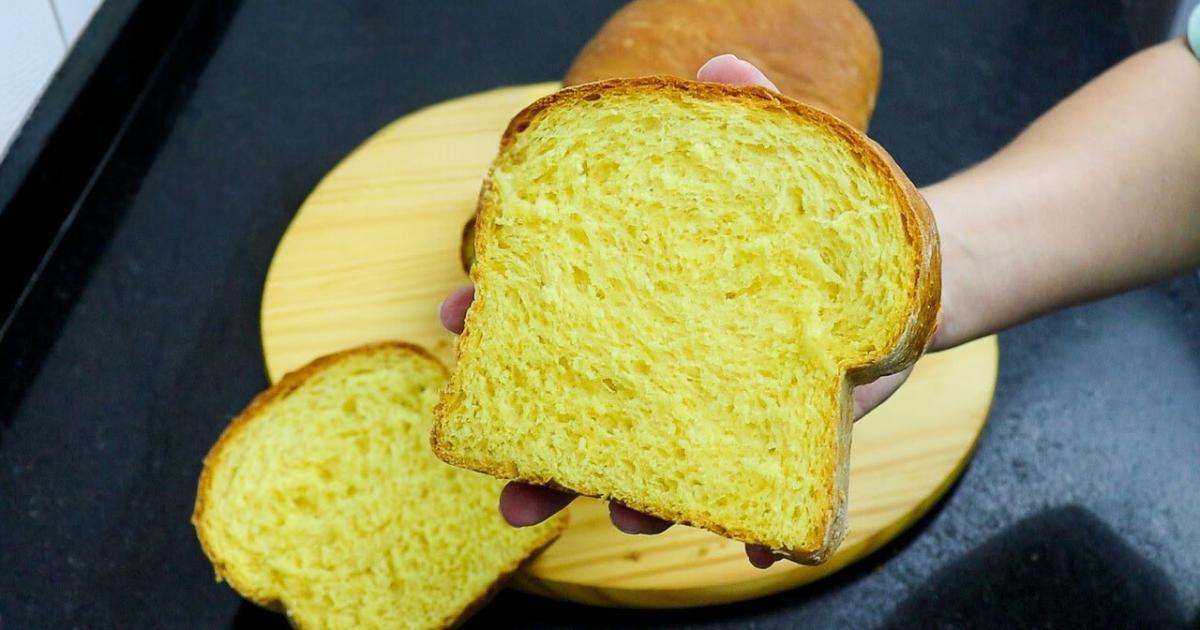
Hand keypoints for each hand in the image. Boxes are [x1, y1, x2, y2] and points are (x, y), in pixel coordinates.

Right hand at [439, 54, 933, 568]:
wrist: (918, 269)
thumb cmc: (828, 213)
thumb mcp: (786, 161)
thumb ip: (751, 112)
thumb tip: (722, 64)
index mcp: (650, 283)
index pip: (557, 298)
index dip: (502, 311)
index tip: (459, 319)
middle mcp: (670, 348)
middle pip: (587, 401)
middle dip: (542, 444)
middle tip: (508, 486)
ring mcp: (720, 396)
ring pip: (657, 457)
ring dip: (634, 495)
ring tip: (629, 515)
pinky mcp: (776, 432)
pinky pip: (753, 485)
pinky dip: (752, 520)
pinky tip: (755, 541)